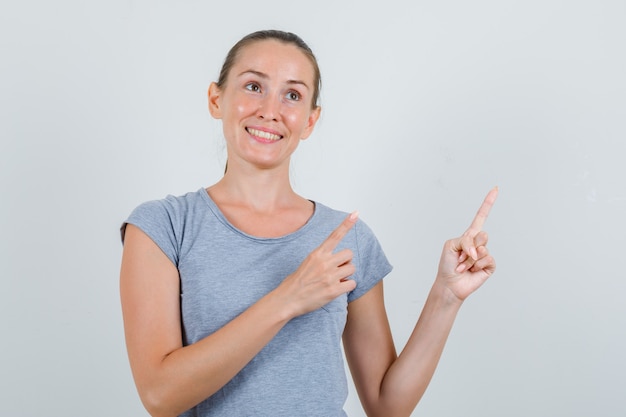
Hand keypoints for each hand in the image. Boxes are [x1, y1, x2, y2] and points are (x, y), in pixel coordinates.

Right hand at [277, 212, 358, 317]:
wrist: (287, 299)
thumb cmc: (296, 282)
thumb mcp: (307, 263)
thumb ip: (322, 258)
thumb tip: (337, 259)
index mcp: (317, 254)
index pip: (334, 235)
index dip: (346, 224)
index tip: (356, 213)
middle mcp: (324, 262)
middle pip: (349, 254)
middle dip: (346, 261)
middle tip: (338, 269)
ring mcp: (329, 276)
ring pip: (352, 268)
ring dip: (347, 275)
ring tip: (335, 280)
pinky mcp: (333, 290)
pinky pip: (352, 283)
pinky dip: (347, 286)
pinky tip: (337, 289)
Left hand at [436, 187, 497, 301]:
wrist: (450, 284)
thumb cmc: (447, 264)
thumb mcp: (451, 245)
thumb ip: (465, 241)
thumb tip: (479, 250)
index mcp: (469, 235)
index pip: (481, 216)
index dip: (488, 203)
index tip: (495, 189)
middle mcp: (479, 243)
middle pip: (481, 235)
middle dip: (468, 246)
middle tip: (460, 257)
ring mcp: (485, 254)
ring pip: (483, 248)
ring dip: (468, 259)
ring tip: (463, 265)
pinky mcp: (489, 266)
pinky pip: (487, 259)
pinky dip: (476, 265)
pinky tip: (471, 271)